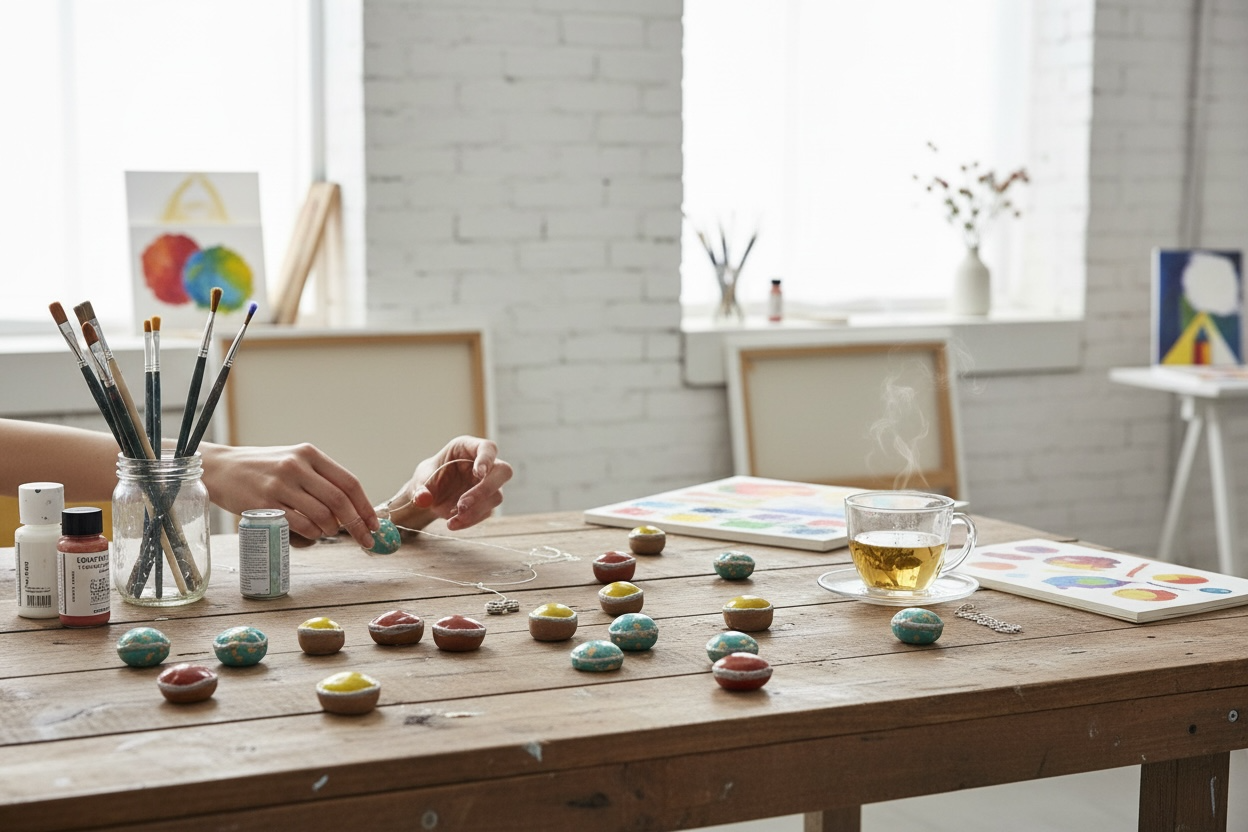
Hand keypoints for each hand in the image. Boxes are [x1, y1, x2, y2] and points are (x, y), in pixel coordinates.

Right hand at [198, 442, 379, 547]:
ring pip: (321, 515)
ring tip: (328, 532)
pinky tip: (311, 534)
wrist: (220, 468)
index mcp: (309, 454)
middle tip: (366, 540)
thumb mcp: (293, 461)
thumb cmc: (262, 469)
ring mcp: (280, 484)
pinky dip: (312, 534)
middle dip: (357, 524)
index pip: (348, 482)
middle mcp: (297, 466)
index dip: (365, 506)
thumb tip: (352, 509)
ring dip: (331, 530)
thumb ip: (319, 479)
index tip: (374, 524)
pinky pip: (300, 524)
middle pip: (340, 500)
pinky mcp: (265, 503)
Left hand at [386, 436, 511, 530]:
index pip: (488, 448)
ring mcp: (488, 484)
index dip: (487, 458)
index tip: (478, 472)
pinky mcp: (487, 502)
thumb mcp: (420, 480)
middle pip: (502, 471)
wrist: (430, 495)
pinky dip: (470, 520)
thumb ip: (421, 489)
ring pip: (496, 496)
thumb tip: (423, 498)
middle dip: (485, 489)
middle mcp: (484, 465)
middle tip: (462, 504)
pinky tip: (453, 522)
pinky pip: (486, 512)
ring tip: (452, 518)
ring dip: (475, 510)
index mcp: (468, 448)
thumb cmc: (429, 478)